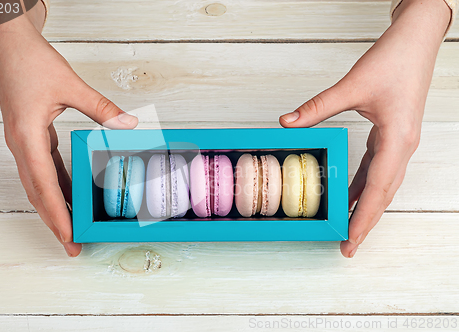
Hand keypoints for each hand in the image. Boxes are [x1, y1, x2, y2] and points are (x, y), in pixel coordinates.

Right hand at [0, 6, 137, 256]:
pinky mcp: (30, 136)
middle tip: (72, 245)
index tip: (69, 237)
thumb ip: (101, 108)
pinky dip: (55, 185)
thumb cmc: (32, 62)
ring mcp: (24, 143)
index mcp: (27, 138)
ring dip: (54, 206)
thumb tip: (128, 125)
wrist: (11, 44)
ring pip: (38, 184)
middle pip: (38, 193)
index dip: (57, 215)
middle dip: (55, 221)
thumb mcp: (71, 86)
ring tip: (72, 227)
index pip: (44, 186)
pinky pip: (43, 168)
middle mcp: (22, 146)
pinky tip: (69, 194)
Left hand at [279, 0, 450, 257]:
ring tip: (346, 226)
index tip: (350, 240)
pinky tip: (350, 194)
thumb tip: (287, 123)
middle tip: (347, 245)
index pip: (377, 189)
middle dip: (365, 221)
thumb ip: (317, 107)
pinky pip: (377, 169)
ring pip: (382, 185)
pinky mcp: (393, 136)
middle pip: (382, 194)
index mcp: (397, 140)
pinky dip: (363, 185)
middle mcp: (402, 146)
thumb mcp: (351, 86)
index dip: (362, 218)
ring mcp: (399, 143)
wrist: (416, 41)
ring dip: (364, 206)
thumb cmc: (394, 61)